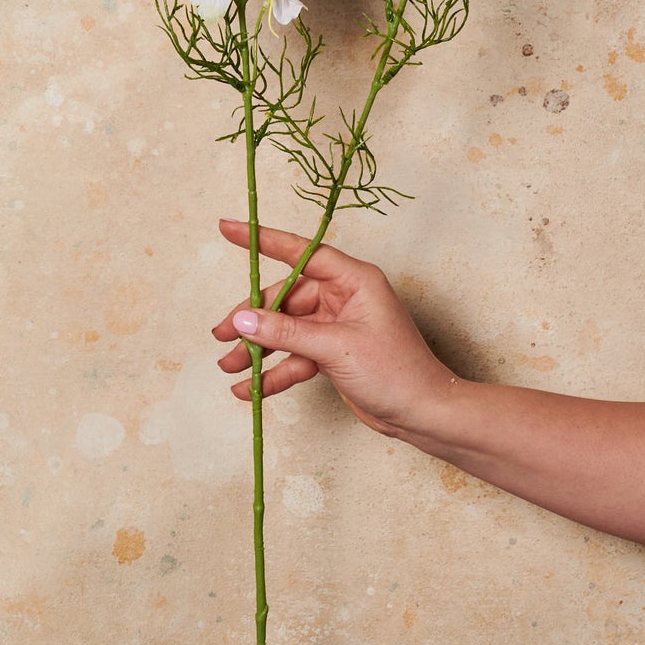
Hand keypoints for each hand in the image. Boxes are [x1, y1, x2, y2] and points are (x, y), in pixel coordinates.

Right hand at [211, 219, 457, 438]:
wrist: (424, 415)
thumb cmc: (396, 371)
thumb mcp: (336, 347)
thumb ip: (286, 331)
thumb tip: (242, 319)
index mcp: (353, 279)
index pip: (300, 252)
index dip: (263, 240)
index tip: (229, 229)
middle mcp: (342, 297)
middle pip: (285, 298)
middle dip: (252, 318)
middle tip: (220, 335)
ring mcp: (336, 325)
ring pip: (285, 329)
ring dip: (258, 348)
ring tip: (229, 365)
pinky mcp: (332, 353)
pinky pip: (294, 355)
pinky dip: (274, 371)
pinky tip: (250, 388)